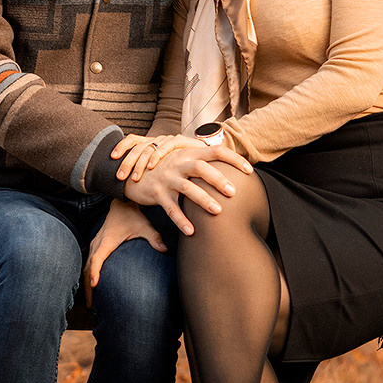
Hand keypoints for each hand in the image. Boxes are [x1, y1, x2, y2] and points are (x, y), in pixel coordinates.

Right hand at [84, 200, 166, 300]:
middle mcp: (98, 243)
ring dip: (86, 283)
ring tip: (89, 302)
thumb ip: (154, 237)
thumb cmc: (132, 216)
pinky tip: (91, 288)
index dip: (95, 272)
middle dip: (87, 286)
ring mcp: (95, 245)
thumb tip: (165, 249)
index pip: (97, 259)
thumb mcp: (144, 225)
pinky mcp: (96, 246)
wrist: (121, 204)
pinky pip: (88, 263)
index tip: (94, 285)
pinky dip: (88, 276)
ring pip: (85, 266)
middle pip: (87, 268)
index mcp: (107, 241)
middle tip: (90, 305)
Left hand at [113, 134, 202, 181]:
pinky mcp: (180, 141)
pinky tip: (151, 167)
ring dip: (139, 164)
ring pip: (148, 148)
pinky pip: (165, 147)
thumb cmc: (181, 166)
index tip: (112, 157)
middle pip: (136, 147)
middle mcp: (157, 139)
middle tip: (119, 177)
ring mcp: (167, 139)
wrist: (206, 157)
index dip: (121, 146)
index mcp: (151, 143)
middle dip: (126, 162)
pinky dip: (157, 157)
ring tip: (134, 179)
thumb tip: (130, 181)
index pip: (131, 140)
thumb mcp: (162, 168)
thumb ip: (150, 171)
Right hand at [121, 142, 252, 233]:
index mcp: (188, 154)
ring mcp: (167, 178)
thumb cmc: (164, 168)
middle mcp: (178, 164)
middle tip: (234, 193)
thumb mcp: (181, 159)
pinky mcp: (157, 193)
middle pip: (201, 168)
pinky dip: (181, 220)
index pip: (215, 151)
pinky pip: (171, 208)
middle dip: (218, 180)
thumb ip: (202, 161)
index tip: (249, 170)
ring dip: (203, 200)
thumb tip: (229, 166)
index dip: (233, 159)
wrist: (133, 172)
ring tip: (218, 211)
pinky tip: (192, 231)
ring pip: (187, 188)